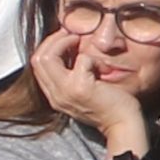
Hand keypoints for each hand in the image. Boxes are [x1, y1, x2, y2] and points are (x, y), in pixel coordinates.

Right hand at [29, 19, 150, 156]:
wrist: (123, 125)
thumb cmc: (109, 107)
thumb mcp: (82, 92)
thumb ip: (71, 76)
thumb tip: (70, 51)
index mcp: (54, 95)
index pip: (37, 65)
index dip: (48, 47)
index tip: (64, 39)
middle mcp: (55, 94)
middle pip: (37, 59)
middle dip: (53, 41)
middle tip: (70, 34)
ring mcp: (65, 91)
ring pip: (47, 57)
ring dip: (64, 42)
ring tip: (79, 40)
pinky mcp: (80, 88)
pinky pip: (81, 60)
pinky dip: (91, 57)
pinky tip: (101, 66)